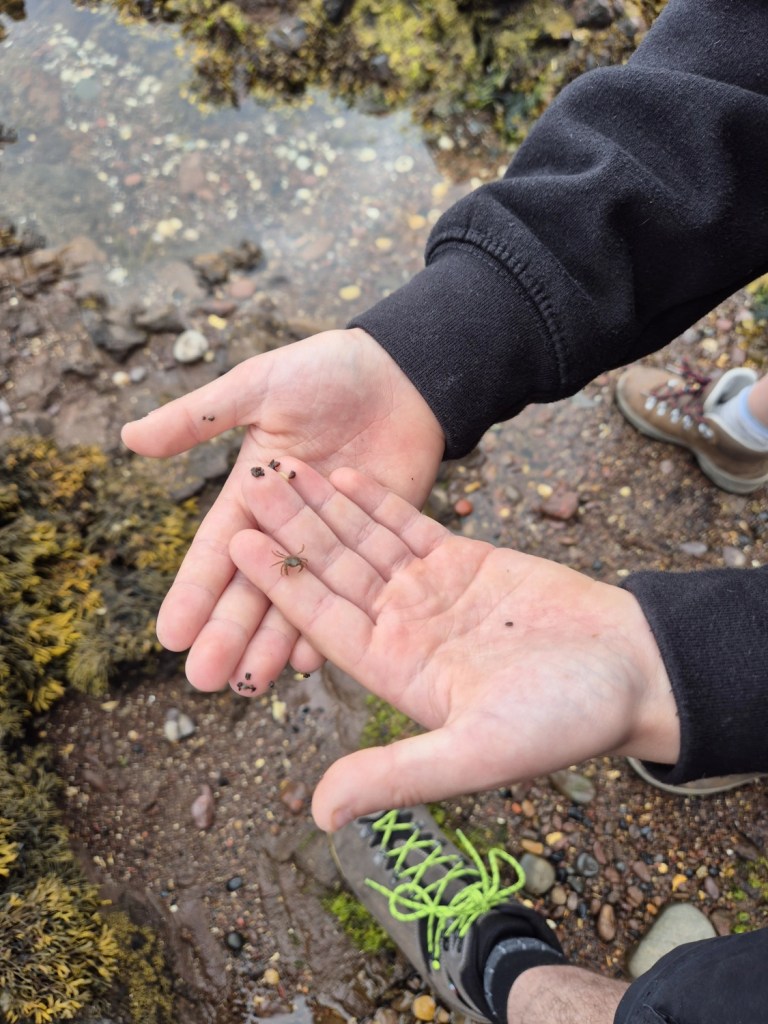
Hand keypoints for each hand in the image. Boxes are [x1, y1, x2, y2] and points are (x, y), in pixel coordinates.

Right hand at [120, 329, 443, 689]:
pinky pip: (353, 592)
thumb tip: (129, 436)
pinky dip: (333, 624)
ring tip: (250, 684)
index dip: (193, 591)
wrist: (403, 372)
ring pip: (298, 601)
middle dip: (227, 632)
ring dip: (273, 643)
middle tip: (203, 680)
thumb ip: (201, 416)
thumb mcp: (257, 386)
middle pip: (253, 588)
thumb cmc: (325, 372)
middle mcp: (289, 528)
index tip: (168, 635)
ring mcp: (333, 542)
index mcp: (254, 495)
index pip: (217, 551)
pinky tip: (314, 659)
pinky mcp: (379, 545)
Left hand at [228, 459, 679, 831]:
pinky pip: (411, 526)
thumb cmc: (564, 720)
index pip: (322, 619)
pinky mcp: (467, 562)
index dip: (279, 581)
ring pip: (366, 542)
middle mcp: (404, 628)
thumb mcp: (477, 751)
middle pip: (335, 571)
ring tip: (285, 468)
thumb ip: (398, 775)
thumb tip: (321, 813)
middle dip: (292, 530)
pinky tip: (344, 473)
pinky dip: (379, 501)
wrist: (630, 672)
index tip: (235, 545)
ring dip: (325, 506)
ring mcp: (433, 592)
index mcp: (396, 670)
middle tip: (250, 485)